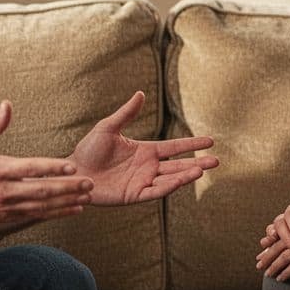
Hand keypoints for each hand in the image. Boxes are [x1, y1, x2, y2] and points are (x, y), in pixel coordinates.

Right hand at [0, 101, 93, 223]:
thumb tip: (7, 104)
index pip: (30, 169)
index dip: (52, 168)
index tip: (72, 167)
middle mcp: (3, 191)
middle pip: (41, 190)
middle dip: (67, 188)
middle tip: (89, 184)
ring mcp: (6, 207)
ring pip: (41, 206)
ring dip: (65, 203)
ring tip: (86, 198)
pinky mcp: (7, 217)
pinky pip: (36, 215)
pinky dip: (55, 213)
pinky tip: (73, 209)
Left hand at [69, 91, 219, 204]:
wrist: (73, 171)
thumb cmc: (88, 149)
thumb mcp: (108, 127)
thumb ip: (126, 113)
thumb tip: (141, 93)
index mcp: (145, 151)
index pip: (174, 147)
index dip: (191, 144)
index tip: (210, 140)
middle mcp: (148, 167)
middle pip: (178, 165)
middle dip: (197, 163)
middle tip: (216, 161)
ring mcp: (142, 182)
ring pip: (170, 179)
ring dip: (186, 175)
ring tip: (202, 169)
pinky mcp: (134, 195)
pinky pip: (155, 191)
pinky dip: (169, 186)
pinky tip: (181, 179)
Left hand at [256, 198, 289, 280]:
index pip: (284, 228)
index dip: (273, 239)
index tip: (263, 247)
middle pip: (281, 241)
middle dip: (269, 254)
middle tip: (259, 263)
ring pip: (286, 254)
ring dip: (274, 265)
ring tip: (267, 274)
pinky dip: (287, 273)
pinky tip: (281, 278)